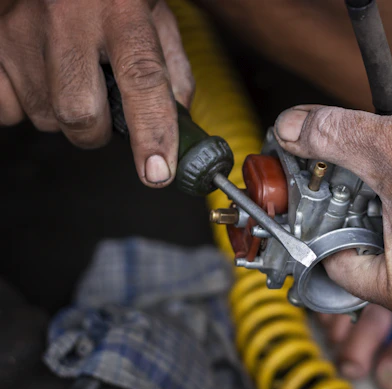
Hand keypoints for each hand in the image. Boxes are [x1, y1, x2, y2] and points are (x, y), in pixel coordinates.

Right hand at [0, 0, 193, 186]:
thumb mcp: (154, 15)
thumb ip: (172, 67)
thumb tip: (178, 124)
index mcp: (121, 9)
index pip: (142, 79)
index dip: (152, 133)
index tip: (158, 173)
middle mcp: (67, 17)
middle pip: (81, 114)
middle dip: (98, 131)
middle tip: (104, 111)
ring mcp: (20, 29)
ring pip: (45, 117)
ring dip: (64, 116)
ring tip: (70, 78)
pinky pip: (7, 110)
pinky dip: (25, 107)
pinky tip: (37, 77)